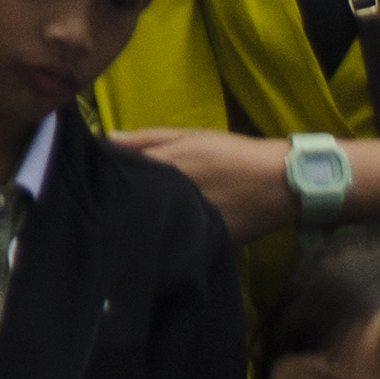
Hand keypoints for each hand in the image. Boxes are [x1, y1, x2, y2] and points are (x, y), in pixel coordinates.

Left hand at [110, 127, 297, 238]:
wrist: (281, 183)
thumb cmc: (234, 153)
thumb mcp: (192, 136)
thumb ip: (148, 139)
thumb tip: (108, 139)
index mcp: (169, 166)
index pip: (125, 172)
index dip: (109, 174)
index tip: (98, 175)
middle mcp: (175, 196)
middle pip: (136, 200)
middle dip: (124, 198)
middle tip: (112, 196)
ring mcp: (190, 222)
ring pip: (154, 222)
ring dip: (145, 217)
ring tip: (135, 214)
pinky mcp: (205, 242)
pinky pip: (177, 239)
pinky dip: (169, 234)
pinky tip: (164, 231)